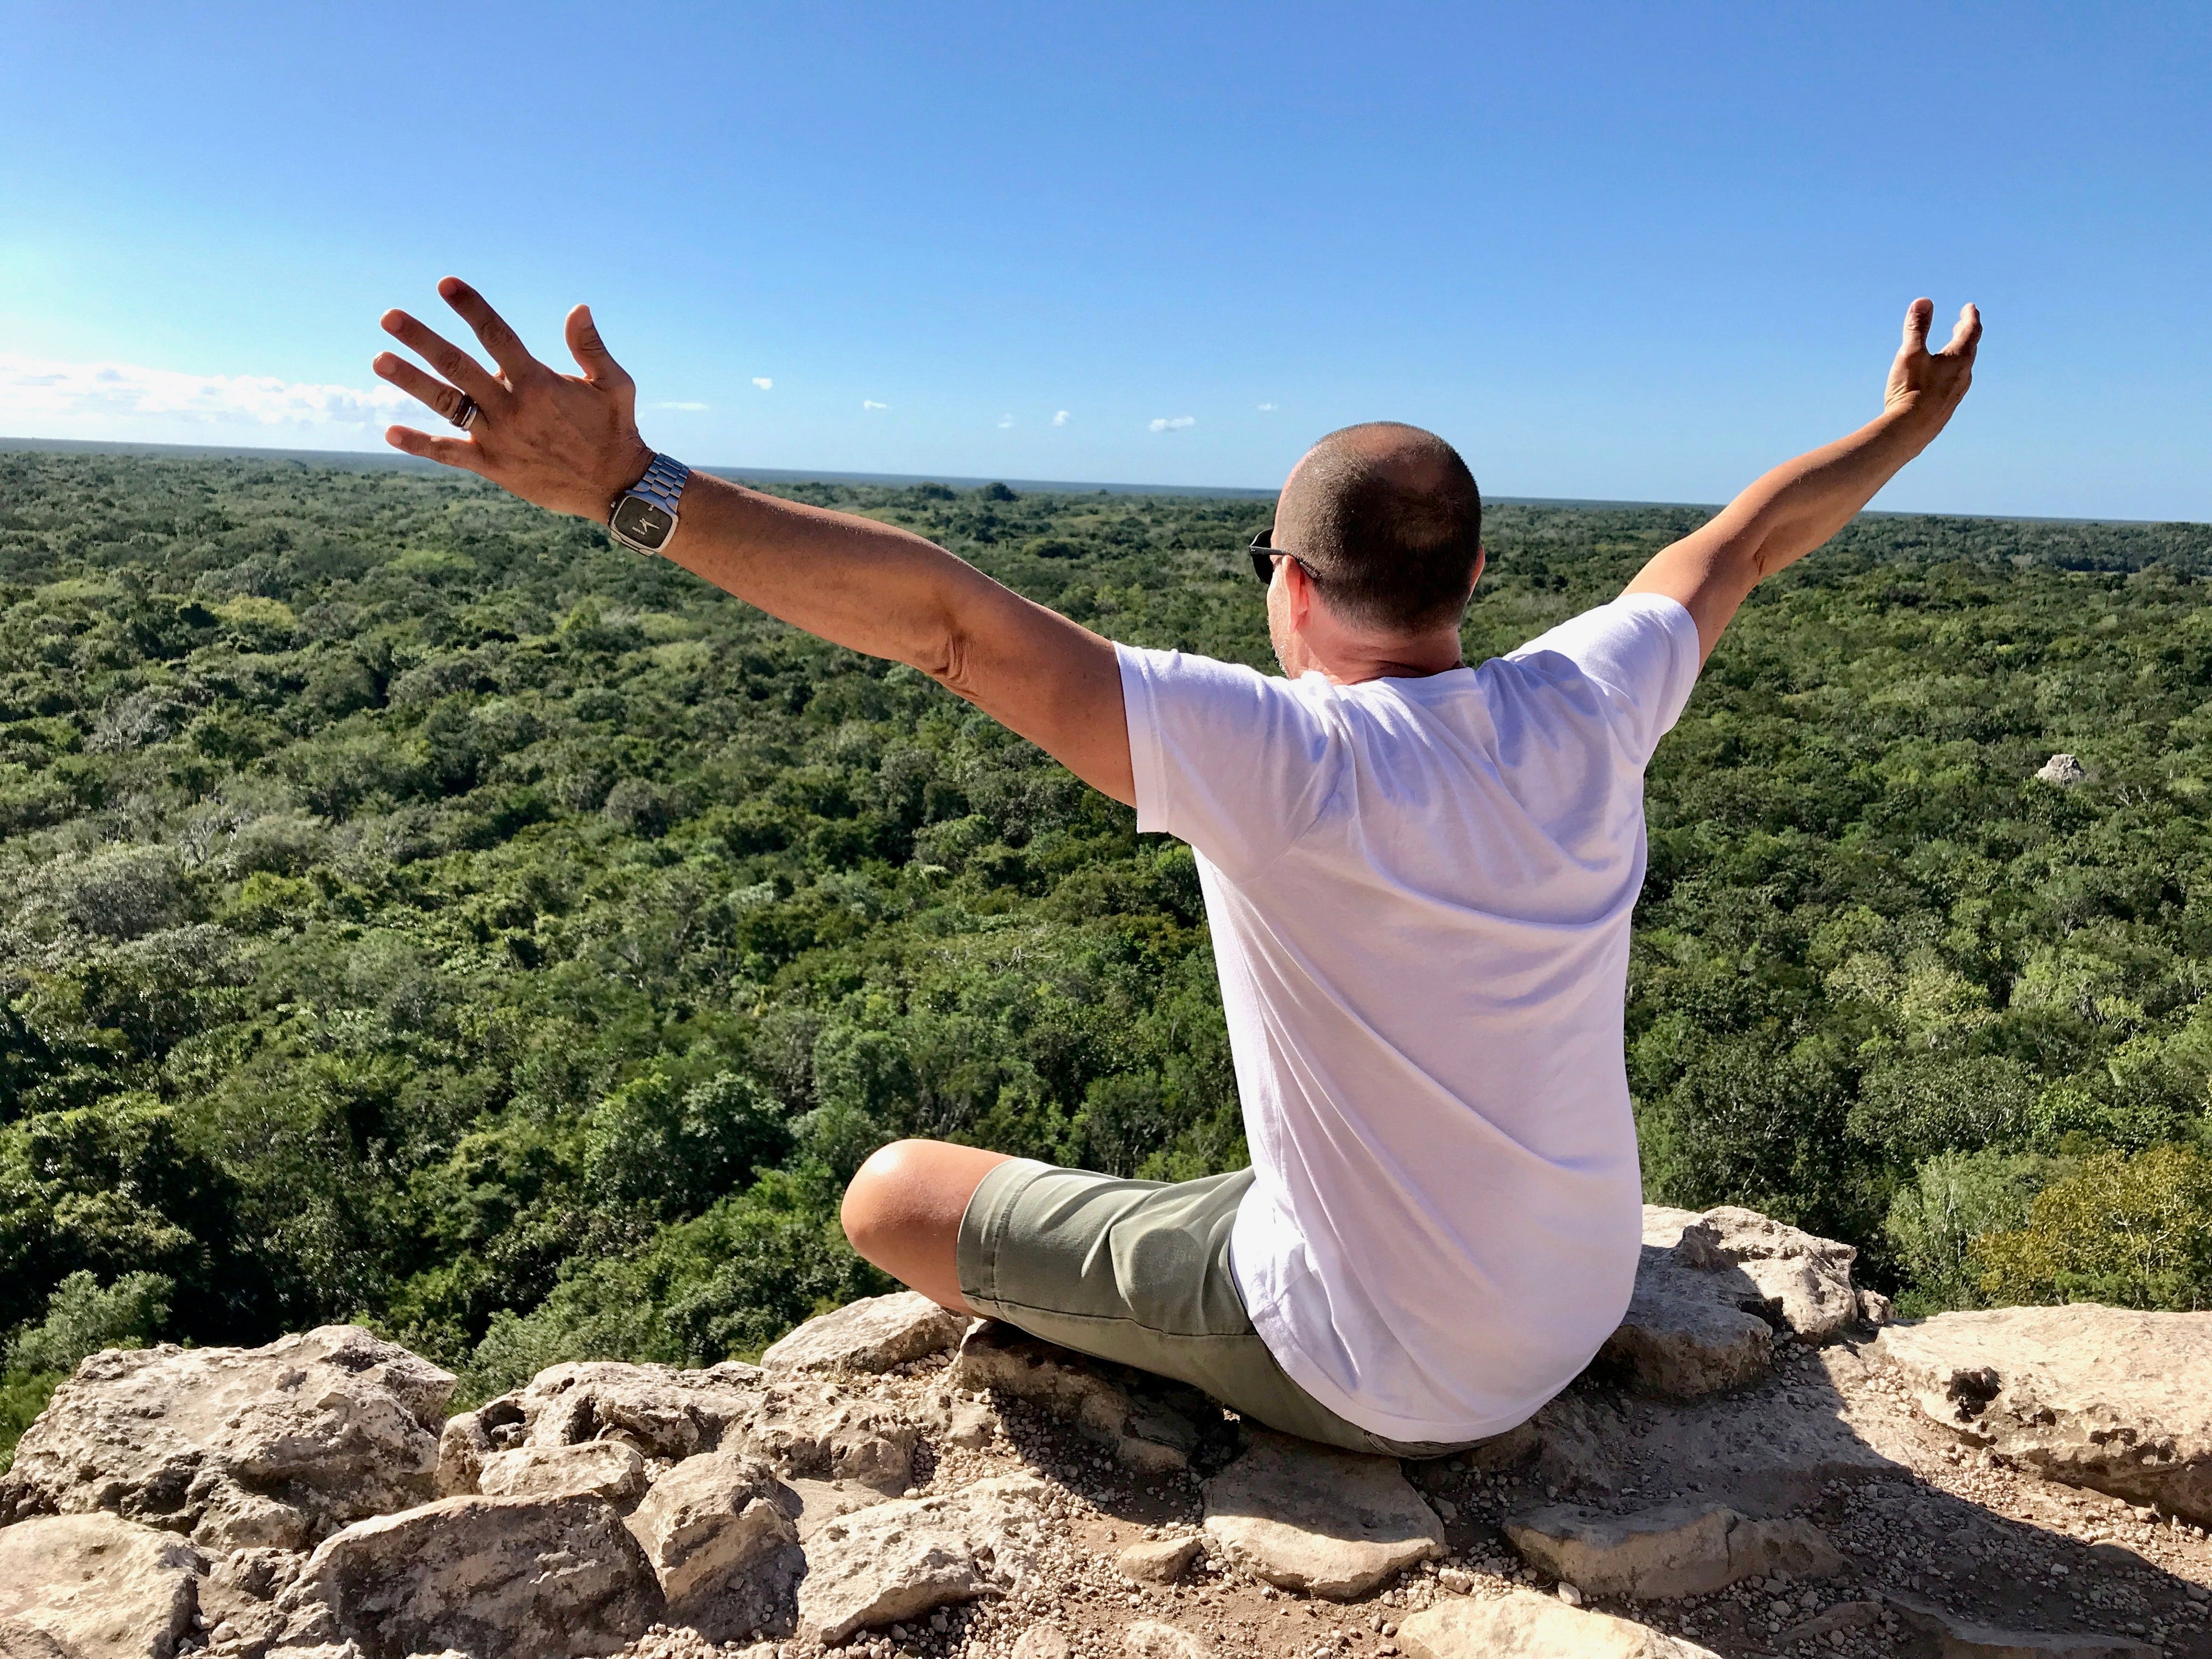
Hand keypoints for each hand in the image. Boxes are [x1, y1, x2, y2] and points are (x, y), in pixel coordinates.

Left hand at [373, 277, 654, 521]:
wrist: (616, 487)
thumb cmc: (615, 430)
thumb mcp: (614, 383)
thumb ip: (591, 347)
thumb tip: (578, 308)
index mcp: (537, 382)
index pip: (497, 335)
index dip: (471, 307)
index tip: (446, 284)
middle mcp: (512, 407)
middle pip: (458, 365)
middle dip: (422, 339)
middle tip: (389, 317)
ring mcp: (499, 437)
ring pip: (447, 403)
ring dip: (411, 381)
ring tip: (379, 360)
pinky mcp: (494, 467)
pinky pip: (450, 453)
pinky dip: (420, 444)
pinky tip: (390, 431)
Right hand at [1883, 297, 1981, 434]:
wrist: (1910, 431)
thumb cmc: (1911, 390)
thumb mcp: (1911, 354)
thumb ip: (1917, 327)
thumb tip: (1923, 301)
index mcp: (1958, 359)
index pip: (1970, 331)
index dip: (1970, 316)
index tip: (1969, 307)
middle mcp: (1963, 375)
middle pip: (1969, 349)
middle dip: (1966, 334)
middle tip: (1962, 324)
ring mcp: (1956, 393)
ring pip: (1963, 368)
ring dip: (1959, 354)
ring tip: (1952, 351)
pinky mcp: (1947, 408)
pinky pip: (1954, 384)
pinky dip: (1951, 373)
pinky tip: (1940, 380)